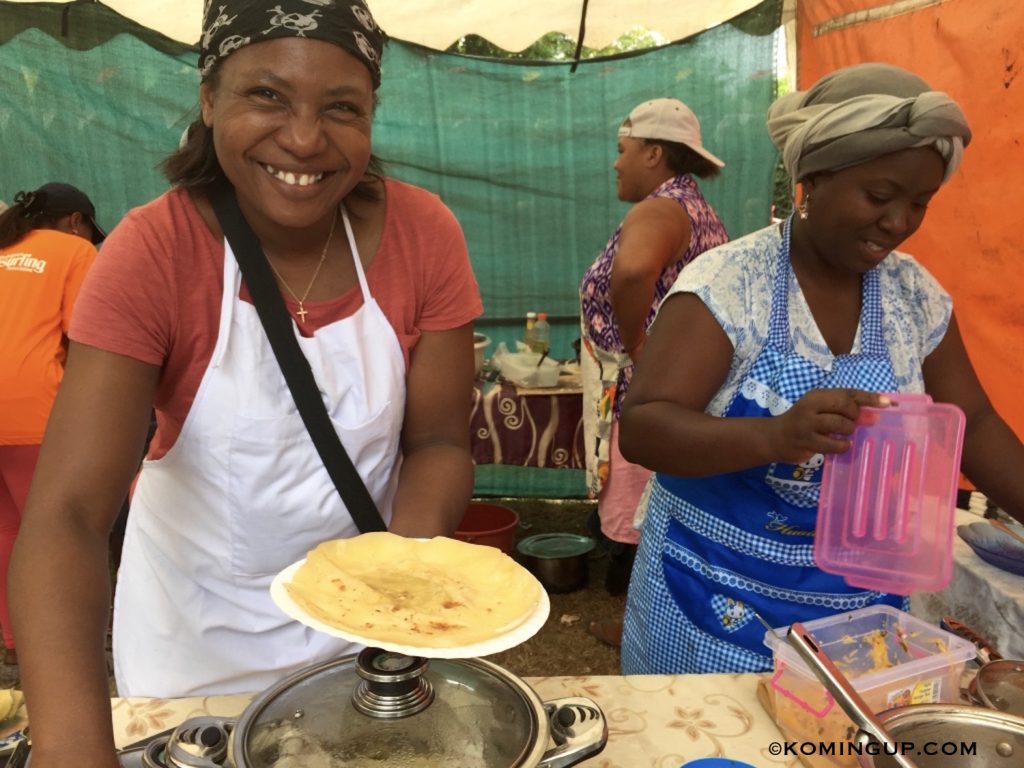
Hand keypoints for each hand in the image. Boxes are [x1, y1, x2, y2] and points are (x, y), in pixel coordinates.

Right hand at [767, 388, 889, 463]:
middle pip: (844, 405)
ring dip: (849, 430)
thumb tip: (875, 416)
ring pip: (839, 424)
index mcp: (817, 395)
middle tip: (858, 422)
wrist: (775, 437)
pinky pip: (832, 444)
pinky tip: (843, 445)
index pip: (847, 392)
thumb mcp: (821, 411)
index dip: (869, 397)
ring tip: (846, 434)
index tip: (889, 403)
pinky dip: (842, 446)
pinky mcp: (805, 441)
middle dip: (856, 415)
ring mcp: (807, 424)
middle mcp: (811, 406)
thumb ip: (845, 412)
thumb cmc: (803, 423)